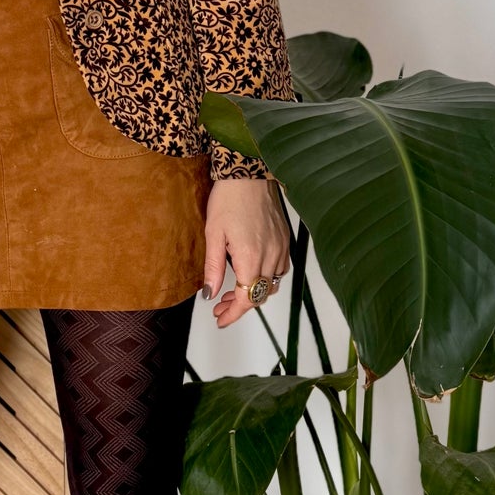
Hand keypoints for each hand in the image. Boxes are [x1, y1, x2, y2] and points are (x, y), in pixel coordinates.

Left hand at [202, 176, 290, 328]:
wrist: (248, 174)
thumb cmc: (229, 199)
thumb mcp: (213, 234)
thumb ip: (213, 267)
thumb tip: (209, 293)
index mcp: (250, 257)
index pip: (245, 298)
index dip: (233, 314)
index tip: (221, 320)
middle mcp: (270, 256)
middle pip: (259, 295)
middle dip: (239, 306)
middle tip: (220, 306)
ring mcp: (281, 248)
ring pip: (272, 285)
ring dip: (253, 293)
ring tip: (233, 292)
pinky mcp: (285, 240)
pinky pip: (280, 270)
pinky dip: (266, 279)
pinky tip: (252, 274)